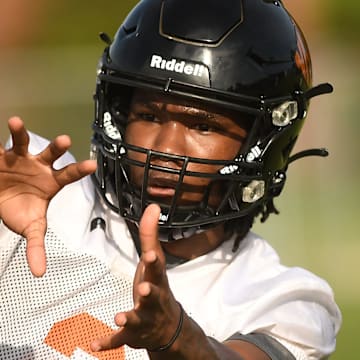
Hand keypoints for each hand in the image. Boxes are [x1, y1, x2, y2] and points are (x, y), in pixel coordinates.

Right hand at [0, 116, 96, 275]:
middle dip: (57, 147)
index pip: (69, 175)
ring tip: (15, 122)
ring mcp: (18, 158)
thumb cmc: (22, 211)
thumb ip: (36, 247)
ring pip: (21, 143)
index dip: (79, 169)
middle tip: (64, 140)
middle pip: (50, 154)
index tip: (93, 163)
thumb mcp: (31, 228)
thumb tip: (39, 274)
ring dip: (19, 133)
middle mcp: (38, 166)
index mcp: (52, 182)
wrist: (1, 201)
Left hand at [91, 204, 181, 351]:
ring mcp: (144, 318)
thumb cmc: (157, 286)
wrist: (167, 326)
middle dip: (149, 292)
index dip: (153, 261)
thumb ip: (150, 234)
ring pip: (138, 318)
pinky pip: (120, 339)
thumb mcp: (153, 261)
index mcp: (157, 279)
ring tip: (120, 316)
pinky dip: (108, 341)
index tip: (149, 254)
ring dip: (129, 317)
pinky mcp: (133, 334)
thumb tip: (153, 207)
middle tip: (144, 289)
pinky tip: (94, 343)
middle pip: (153, 295)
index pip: (157, 268)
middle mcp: (153, 299)